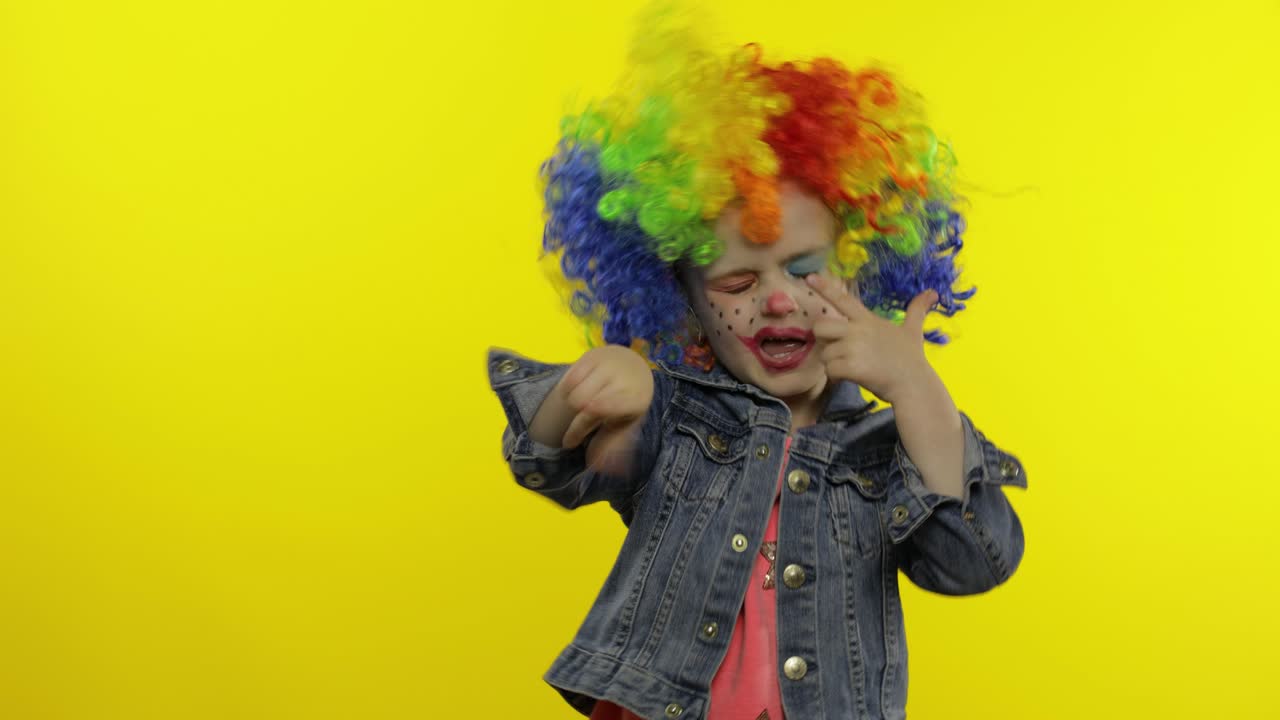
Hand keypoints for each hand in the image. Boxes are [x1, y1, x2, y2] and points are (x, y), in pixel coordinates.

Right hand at [558, 346, 654, 475]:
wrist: (633, 366)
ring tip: (582, 408)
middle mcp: (622, 378)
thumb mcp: (626, 425)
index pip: (602, 410)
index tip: (568, 443)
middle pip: (582, 405)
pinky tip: (578, 392)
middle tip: (578, 429)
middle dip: (576, 422)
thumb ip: (613, 446)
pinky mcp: (592, 354)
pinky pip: (568, 379)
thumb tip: (596, 467)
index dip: (581, 427)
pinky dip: (567, 390)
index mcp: (635, 399)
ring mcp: (607, 364)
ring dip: (571, 405)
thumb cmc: (628, 403)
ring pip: (573, 393)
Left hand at [804, 273, 938, 402]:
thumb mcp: (913, 330)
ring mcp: (853, 348)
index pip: (843, 299)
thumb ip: (917, 310)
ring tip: (853, 368)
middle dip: (822, 339)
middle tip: (838, 350)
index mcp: (868, 320)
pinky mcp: (850, 366)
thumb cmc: (912, 359)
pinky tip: (851, 378)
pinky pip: (829, 370)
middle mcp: (858, 330)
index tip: (808, 277)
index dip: (825, 287)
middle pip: (820, 326)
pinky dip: (836, 377)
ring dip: (833, 363)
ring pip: (824, 353)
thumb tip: (932, 292)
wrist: (914, 384)